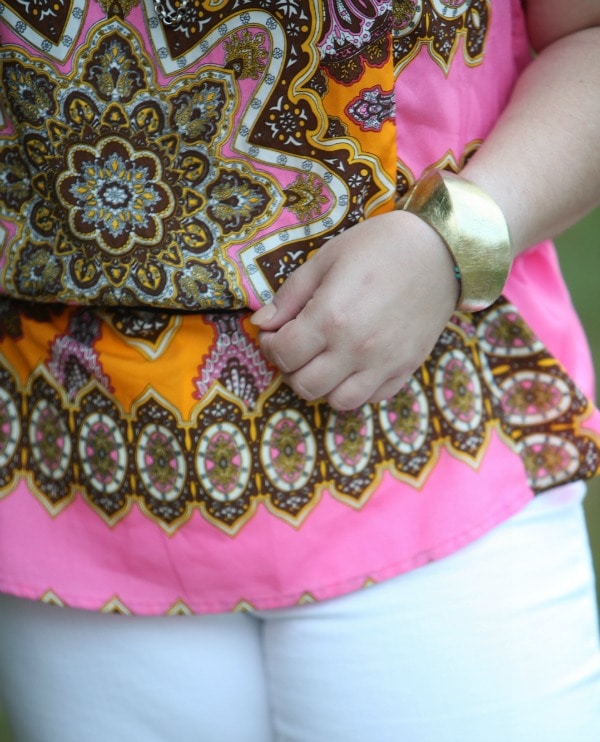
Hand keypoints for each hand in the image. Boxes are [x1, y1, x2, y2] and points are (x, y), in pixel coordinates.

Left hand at [251, 211, 457, 409]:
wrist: (443, 250)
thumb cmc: (380, 246)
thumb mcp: (326, 259)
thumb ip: (290, 295)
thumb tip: (262, 323)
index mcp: (330, 318)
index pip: (283, 354)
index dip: (270, 345)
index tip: (275, 333)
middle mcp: (355, 349)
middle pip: (304, 385)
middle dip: (290, 368)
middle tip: (295, 347)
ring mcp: (383, 364)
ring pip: (336, 401)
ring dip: (321, 385)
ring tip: (323, 360)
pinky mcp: (404, 369)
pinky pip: (370, 398)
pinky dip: (354, 389)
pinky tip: (352, 365)